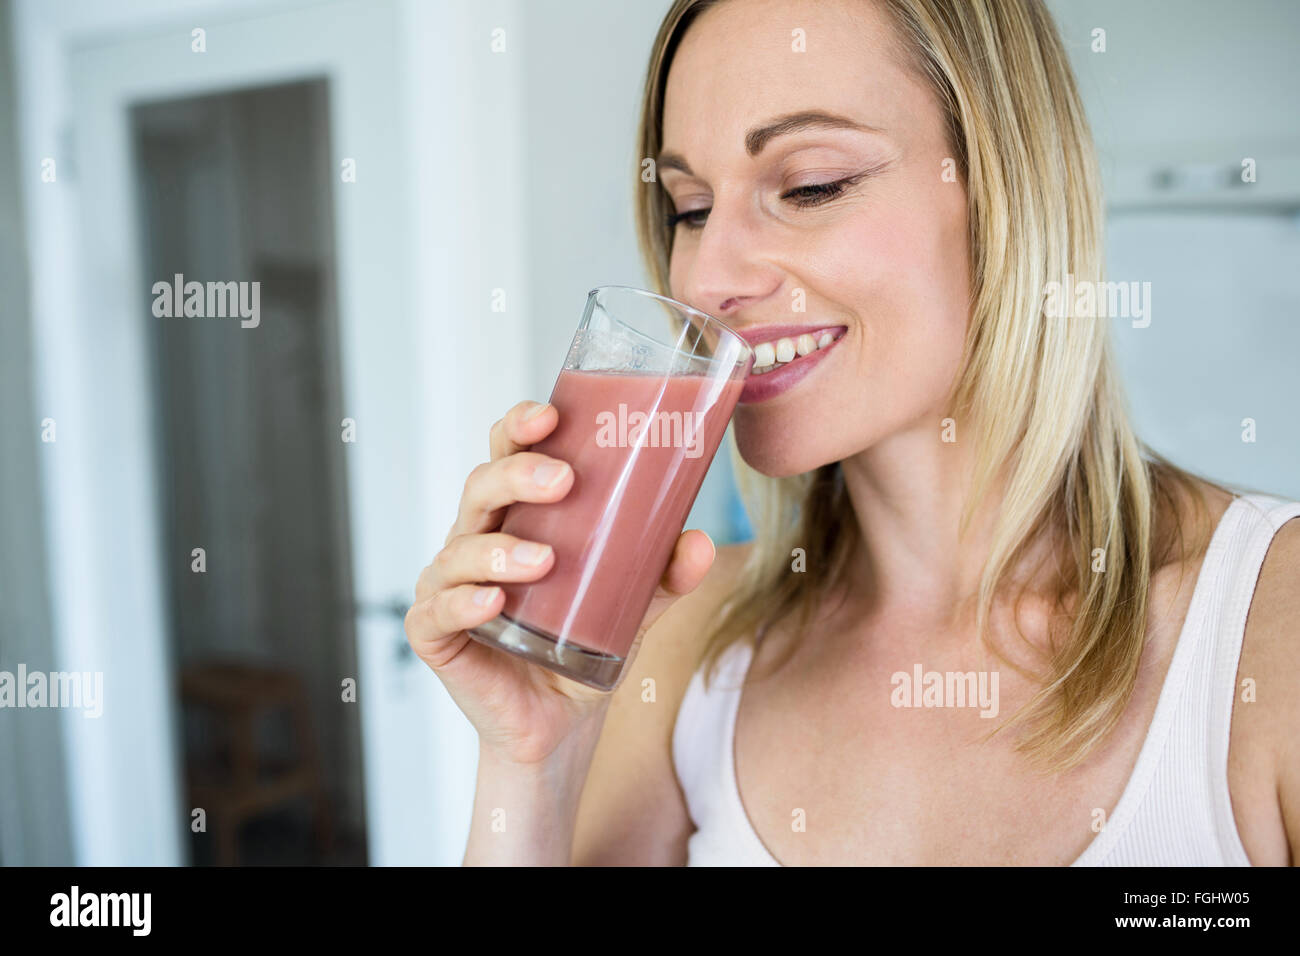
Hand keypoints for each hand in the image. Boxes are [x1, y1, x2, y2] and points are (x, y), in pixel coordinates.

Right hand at [404, 399, 715, 765]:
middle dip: (517, 475)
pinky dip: (464, 602)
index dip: (519, 426)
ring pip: (460, 549)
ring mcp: (449, 586)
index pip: (507, 454)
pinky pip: (437, 610)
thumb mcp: (635, 604)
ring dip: (500, 549)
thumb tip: (700, 541)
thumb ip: (666, 573)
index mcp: (516, 516)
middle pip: (481, 487)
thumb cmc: (583, 645)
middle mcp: (477, 540)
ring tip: (544, 560)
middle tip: (562, 480)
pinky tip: (493, 602)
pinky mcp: (436, 634)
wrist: (559, 724)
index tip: (549, 414)